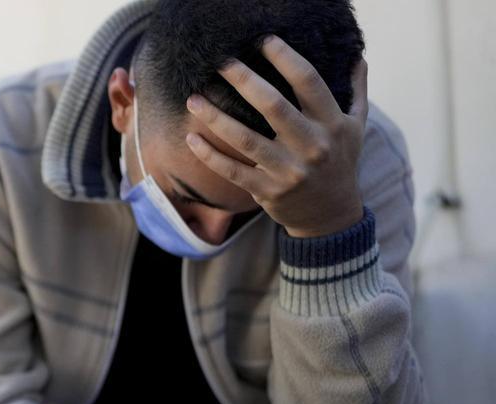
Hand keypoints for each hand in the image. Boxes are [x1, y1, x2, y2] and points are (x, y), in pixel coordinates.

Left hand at [184, 36, 367, 237]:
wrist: (331, 216)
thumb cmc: (340, 163)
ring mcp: (288, 171)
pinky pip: (232, 171)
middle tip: (221, 63)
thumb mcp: (357, 128)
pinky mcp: (268, 191)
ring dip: (216, 118)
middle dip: (244, 81)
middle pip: (273, 106)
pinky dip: (209, 155)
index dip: (286, 59)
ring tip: (194, 98)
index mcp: (332, 124)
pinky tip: (191, 137)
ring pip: (246, 139)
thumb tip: (357, 56)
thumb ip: (356, 91)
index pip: (309, 83)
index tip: (264, 42)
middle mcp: (312, 146)